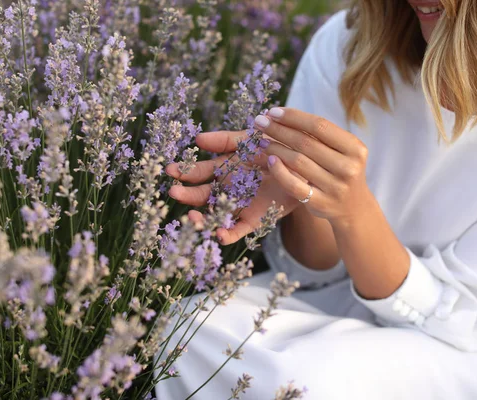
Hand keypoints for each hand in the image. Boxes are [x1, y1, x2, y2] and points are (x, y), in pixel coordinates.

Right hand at [166, 130, 304, 244]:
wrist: (305, 165)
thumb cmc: (276, 148)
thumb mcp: (250, 140)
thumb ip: (225, 140)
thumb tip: (198, 139)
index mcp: (223, 169)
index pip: (199, 173)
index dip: (185, 172)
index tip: (171, 170)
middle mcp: (226, 189)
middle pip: (201, 196)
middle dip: (187, 195)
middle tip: (174, 192)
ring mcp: (238, 206)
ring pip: (213, 216)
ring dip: (201, 219)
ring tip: (192, 217)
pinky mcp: (253, 220)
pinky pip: (236, 230)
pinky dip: (226, 234)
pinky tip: (218, 233)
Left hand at [255, 107, 375, 226]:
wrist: (354, 208)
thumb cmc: (341, 170)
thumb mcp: (342, 151)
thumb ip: (320, 135)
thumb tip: (281, 116)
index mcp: (354, 148)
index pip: (319, 126)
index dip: (293, 117)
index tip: (272, 111)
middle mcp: (348, 167)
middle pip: (305, 142)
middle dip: (278, 129)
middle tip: (259, 121)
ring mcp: (335, 187)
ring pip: (297, 161)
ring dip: (275, 148)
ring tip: (261, 141)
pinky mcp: (320, 203)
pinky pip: (293, 185)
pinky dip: (279, 171)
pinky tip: (269, 160)